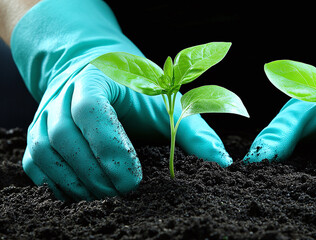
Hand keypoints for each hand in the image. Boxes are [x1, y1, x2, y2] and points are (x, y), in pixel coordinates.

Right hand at [12, 0, 230, 199]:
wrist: (100, 77)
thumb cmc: (139, 94)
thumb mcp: (168, 105)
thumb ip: (193, 131)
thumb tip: (222, 162)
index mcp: (95, 78)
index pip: (90, 109)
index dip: (109, 146)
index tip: (135, 178)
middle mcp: (62, 95)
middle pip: (64, 135)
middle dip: (96, 172)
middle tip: (125, 193)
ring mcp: (44, 116)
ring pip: (45, 152)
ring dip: (76, 182)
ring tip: (108, 198)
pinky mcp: (37, 137)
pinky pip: (36, 165)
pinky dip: (57, 186)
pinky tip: (85, 196)